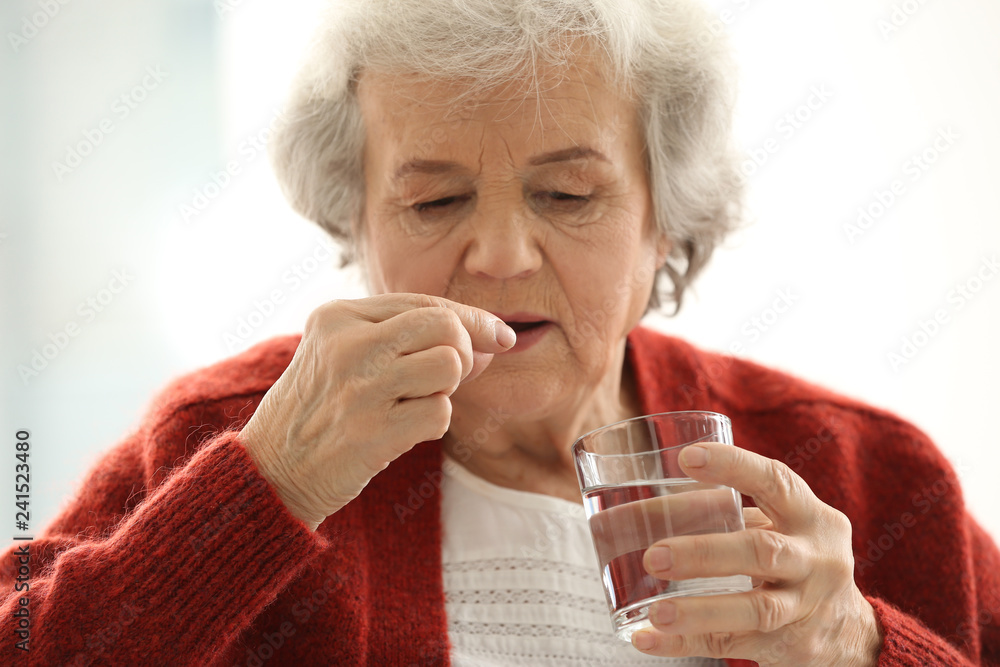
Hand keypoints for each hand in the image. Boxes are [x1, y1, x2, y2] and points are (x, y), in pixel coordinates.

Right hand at [239, 293, 515, 530]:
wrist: (270, 470)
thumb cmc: (319, 408)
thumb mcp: (343, 354)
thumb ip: (409, 339)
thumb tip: (491, 338)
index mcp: (337, 316)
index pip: (424, 303)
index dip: (470, 319)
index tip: (498, 335)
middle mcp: (348, 345)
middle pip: (445, 327)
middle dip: (463, 350)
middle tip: (447, 375)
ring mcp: (360, 389)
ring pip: (450, 366)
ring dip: (446, 390)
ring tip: (413, 402)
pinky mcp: (373, 432)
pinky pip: (441, 414)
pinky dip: (432, 423)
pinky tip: (400, 430)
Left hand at [631, 443, 881, 665]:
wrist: (850, 631)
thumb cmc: (793, 556)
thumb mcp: (779, 526)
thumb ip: (727, 511)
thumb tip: (641, 507)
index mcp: (811, 516)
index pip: (776, 482)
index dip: (734, 466)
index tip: (687, 457)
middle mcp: (816, 559)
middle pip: (763, 552)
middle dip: (705, 554)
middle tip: (654, 556)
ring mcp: (806, 607)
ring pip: (755, 609)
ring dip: (699, 611)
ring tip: (654, 612)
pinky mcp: (790, 646)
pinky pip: (732, 645)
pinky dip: (686, 643)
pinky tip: (647, 639)